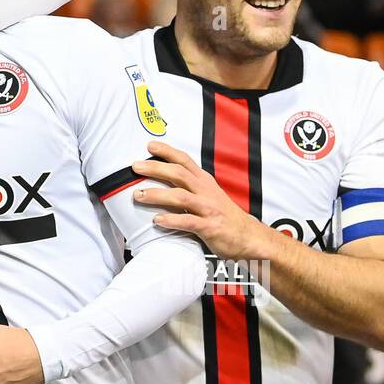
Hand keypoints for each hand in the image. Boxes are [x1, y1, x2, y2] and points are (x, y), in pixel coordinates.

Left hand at [129, 140, 267, 261]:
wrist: (249, 237)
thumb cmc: (223, 216)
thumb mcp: (208, 194)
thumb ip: (189, 186)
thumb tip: (163, 179)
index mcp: (204, 181)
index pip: (184, 161)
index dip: (167, 151)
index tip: (149, 146)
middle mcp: (206, 191)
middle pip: (178, 174)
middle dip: (155, 168)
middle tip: (135, 167)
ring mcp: (208, 208)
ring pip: (180, 197)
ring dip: (157, 195)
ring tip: (138, 195)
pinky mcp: (210, 227)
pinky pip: (188, 222)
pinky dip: (172, 220)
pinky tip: (157, 220)